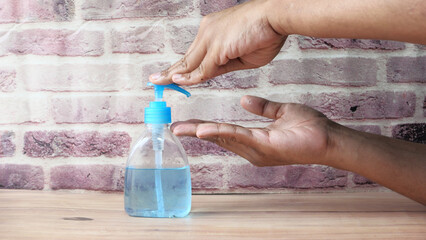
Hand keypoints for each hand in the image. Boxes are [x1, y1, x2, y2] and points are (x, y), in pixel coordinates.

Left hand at [150, 0, 285, 85]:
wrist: (275, 17)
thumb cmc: (264, 33)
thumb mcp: (241, 57)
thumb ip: (223, 67)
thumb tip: (209, 76)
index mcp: (212, 31)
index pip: (194, 54)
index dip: (183, 67)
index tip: (173, 76)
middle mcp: (207, 32)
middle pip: (187, 58)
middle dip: (171, 71)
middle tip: (155, 79)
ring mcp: (210, 39)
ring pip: (190, 63)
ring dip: (174, 75)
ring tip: (159, 83)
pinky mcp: (216, 47)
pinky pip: (203, 68)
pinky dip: (191, 78)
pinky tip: (177, 83)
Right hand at [171, 95, 335, 165]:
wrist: (328, 138)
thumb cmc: (308, 128)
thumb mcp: (280, 112)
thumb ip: (262, 108)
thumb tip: (244, 100)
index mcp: (253, 139)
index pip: (224, 131)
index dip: (206, 126)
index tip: (188, 122)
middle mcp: (251, 148)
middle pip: (218, 137)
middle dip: (195, 131)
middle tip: (174, 127)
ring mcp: (257, 150)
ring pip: (224, 138)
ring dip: (202, 132)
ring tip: (182, 128)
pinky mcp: (264, 147)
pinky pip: (239, 137)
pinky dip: (220, 133)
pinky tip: (204, 129)